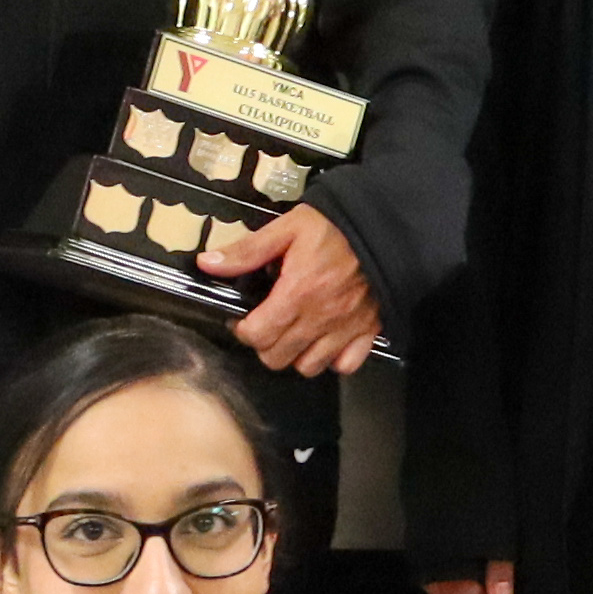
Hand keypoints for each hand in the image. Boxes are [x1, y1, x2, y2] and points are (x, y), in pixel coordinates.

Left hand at [203, 202, 379, 373]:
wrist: (384, 226)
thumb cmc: (333, 226)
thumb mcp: (286, 229)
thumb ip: (247, 251)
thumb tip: (207, 264)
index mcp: (296, 293)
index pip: (256, 335)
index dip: (242, 329)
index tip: (243, 318)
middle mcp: (320, 318)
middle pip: (277, 358)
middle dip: (265, 344)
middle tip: (267, 325)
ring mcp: (345, 328)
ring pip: (308, 367)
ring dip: (296, 355)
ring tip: (294, 334)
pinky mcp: (368, 331)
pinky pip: (346, 365)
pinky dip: (334, 360)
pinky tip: (325, 341)